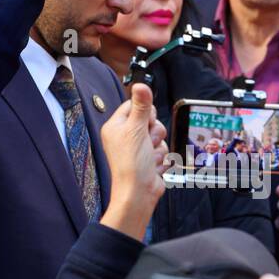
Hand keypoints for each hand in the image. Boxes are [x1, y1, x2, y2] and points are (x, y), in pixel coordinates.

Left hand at [98, 80, 166, 240]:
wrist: (139, 194)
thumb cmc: (131, 164)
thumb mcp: (136, 129)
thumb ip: (141, 106)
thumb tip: (141, 84)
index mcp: (115, 126)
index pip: (133, 105)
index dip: (144, 111)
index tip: (145, 120)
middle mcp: (125, 136)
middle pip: (150, 120)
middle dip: (154, 132)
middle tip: (146, 141)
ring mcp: (138, 148)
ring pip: (159, 136)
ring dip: (158, 147)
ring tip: (148, 157)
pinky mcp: (149, 159)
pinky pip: (163, 150)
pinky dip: (161, 159)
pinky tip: (152, 166)